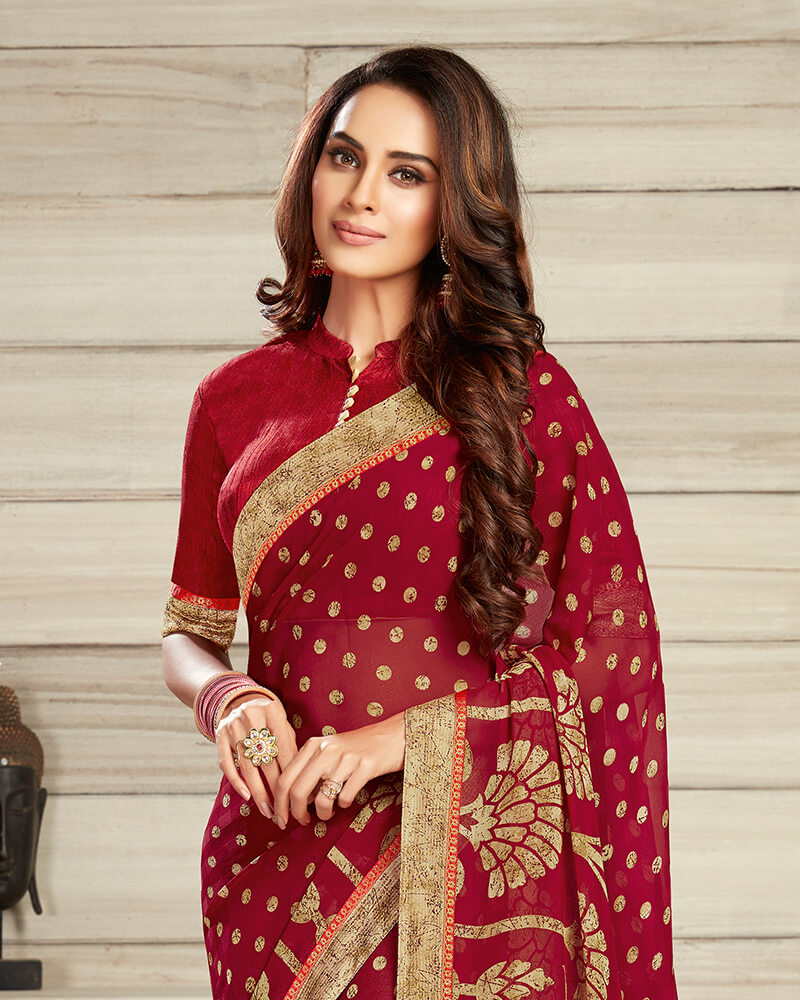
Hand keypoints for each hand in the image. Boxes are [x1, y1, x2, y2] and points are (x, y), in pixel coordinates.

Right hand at [215, 691, 298, 822]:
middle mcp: (252, 717)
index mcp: (273, 712)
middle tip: (284, 811)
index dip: (291, 774)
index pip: (284, 749)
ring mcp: (233, 727)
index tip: (298, 795)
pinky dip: (236, 782)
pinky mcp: (219, 735)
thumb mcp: (283, 722)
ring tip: (268, 810)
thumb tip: (302, 776)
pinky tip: (247, 796)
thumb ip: (290, 744)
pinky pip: (227, 764)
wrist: (240, 699)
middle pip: (266, 760)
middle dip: (276, 789)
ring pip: (248, 767)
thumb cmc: (268, 717)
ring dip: (259, 792)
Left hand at [271, 711, 405, 828]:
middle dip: (295, 813)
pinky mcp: (365, 766)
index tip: (280, 818)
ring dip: (322, 813)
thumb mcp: (329, 752)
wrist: (393, 735)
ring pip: (321, 798)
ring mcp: (346, 757)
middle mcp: (326, 749)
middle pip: (297, 791)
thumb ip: (309, 770)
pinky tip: (347, 800)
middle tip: (302, 822)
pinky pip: (345, 797)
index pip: (284, 778)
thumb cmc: (358, 748)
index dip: (279, 803)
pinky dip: (343, 805)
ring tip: (328, 813)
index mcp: (312, 745)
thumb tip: (293, 802)